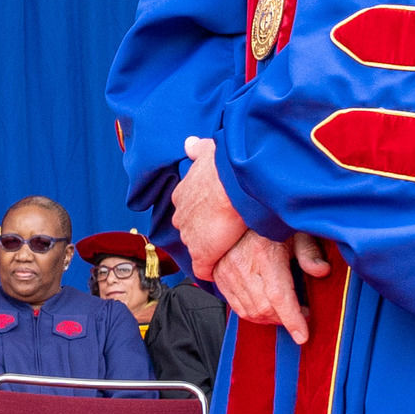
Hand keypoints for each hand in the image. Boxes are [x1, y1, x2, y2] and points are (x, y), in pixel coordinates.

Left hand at [170, 138, 250, 278]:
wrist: (233, 182)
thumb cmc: (224, 165)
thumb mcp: (209, 151)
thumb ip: (198, 149)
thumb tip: (189, 143)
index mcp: (182, 195)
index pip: (187, 208)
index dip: (201, 211)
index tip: (215, 212)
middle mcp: (181, 216)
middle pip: (190, 228)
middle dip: (204, 230)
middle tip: (225, 228)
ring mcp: (190, 237)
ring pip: (197, 247)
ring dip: (211, 248)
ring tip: (229, 248)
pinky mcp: (202, 254)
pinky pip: (203, 268)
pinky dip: (211, 270)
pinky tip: (220, 271)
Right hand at [211, 229, 333, 345]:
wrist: (236, 210)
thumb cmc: (269, 221)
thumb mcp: (295, 230)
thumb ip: (309, 251)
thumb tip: (321, 271)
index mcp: (265, 253)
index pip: (279, 296)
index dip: (292, 320)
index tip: (302, 335)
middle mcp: (243, 265)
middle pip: (264, 308)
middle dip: (284, 320)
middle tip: (301, 314)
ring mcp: (227, 272)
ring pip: (250, 311)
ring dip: (270, 318)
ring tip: (285, 311)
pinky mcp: (219, 276)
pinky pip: (236, 306)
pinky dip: (253, 313)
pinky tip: (266, 307)